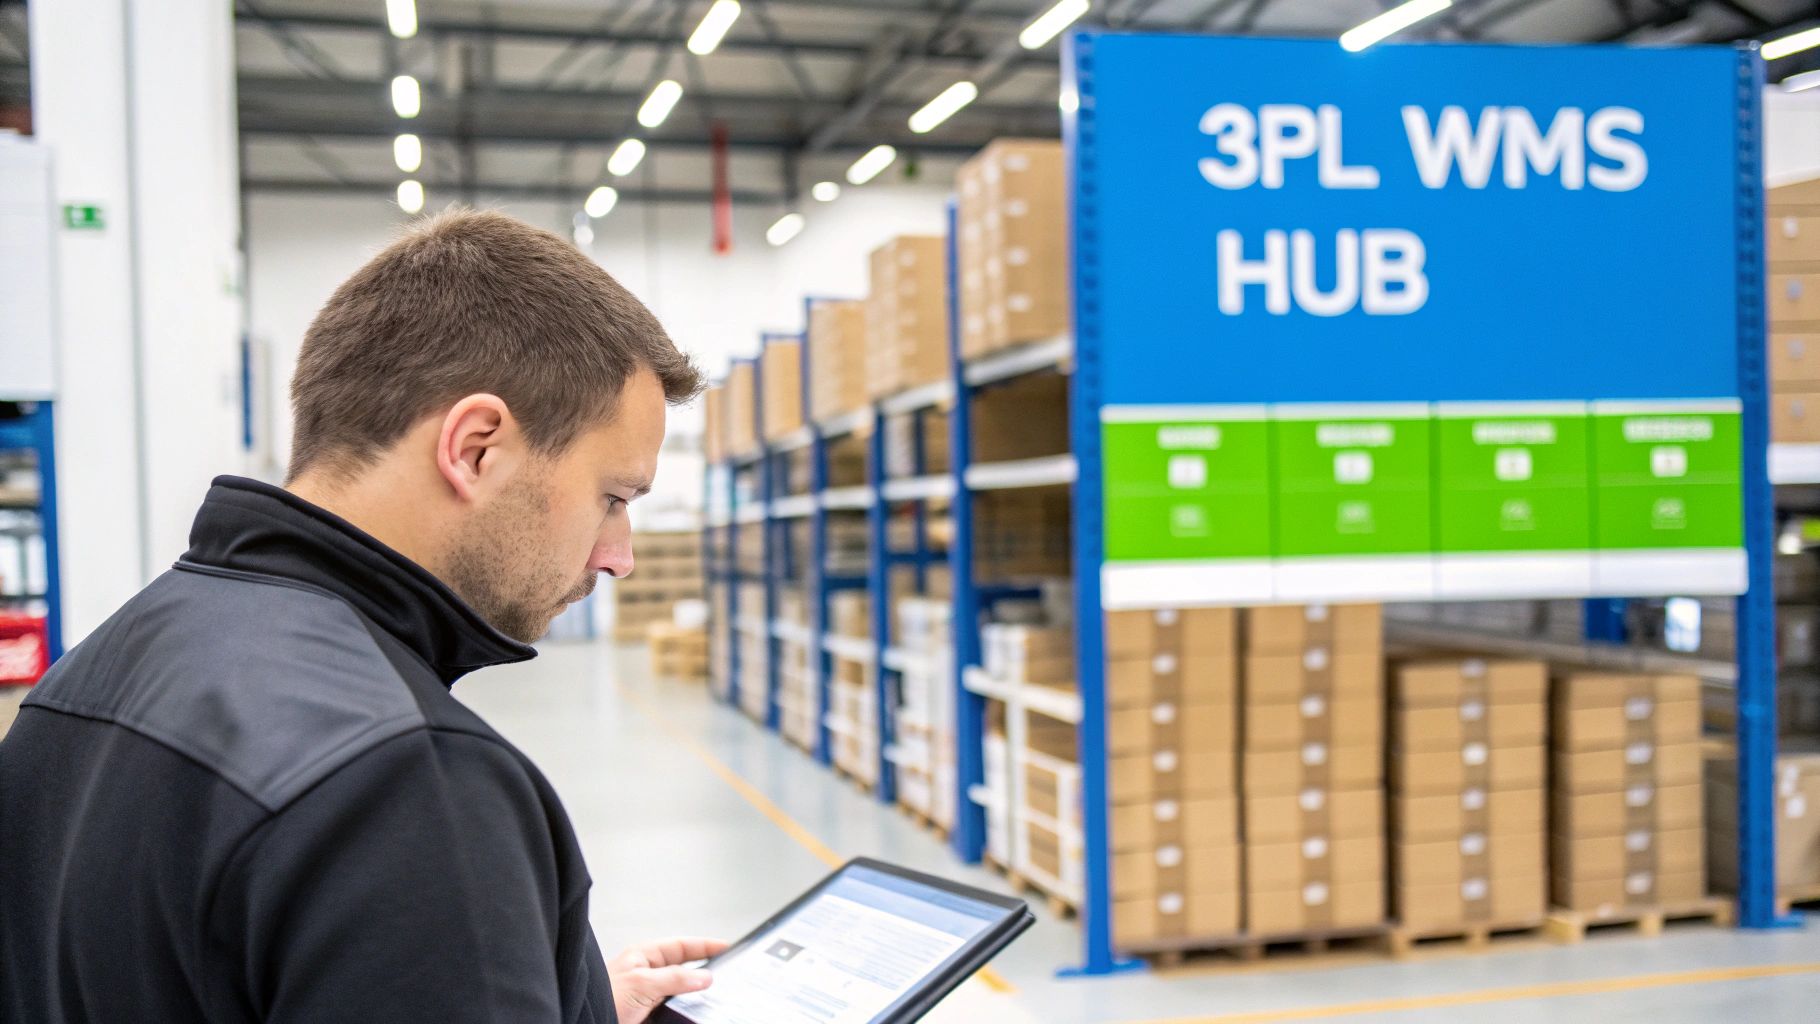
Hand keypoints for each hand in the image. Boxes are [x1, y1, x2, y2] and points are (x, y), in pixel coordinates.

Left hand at [608, 936, 729, 1023]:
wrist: (585, 1021)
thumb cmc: (600, 998)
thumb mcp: (642, 984)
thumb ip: (674, 978)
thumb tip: (704, 976)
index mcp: (644, 957)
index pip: (681, 947)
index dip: (704, 946)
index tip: (726, 947)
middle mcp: (647, 974)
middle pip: (684, 969)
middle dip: (705, 971)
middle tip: (728, 973)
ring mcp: (648, 995)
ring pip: (681, 991)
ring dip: (696, 995)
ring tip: (716, 996)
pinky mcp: (649, 1014)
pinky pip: (674, 1009)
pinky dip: (686, 1011)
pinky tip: (696, 1013)